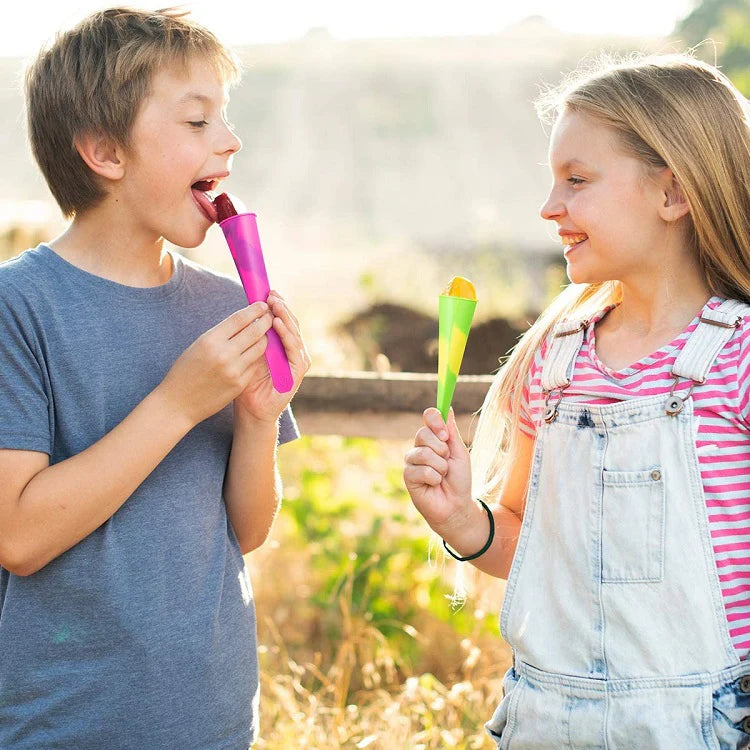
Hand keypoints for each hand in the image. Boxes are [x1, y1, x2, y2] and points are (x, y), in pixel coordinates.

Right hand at [158, 302, 273, 427]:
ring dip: (264, 338)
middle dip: (265, 320)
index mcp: (210, 340)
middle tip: (270, 315)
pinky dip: (257, 356)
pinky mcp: (240, 384)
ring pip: (260, 347)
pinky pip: (255, 364)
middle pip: (255, 331)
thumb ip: (221, 334)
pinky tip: (256, 352)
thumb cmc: (186, 371)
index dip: (254, 309)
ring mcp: (234, 370)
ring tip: (264, 333)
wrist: (178, 404)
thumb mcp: (198, 346)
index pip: (239, 318)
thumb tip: (243, 319)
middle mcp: (224, 354)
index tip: (262, 304)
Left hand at [233, 290, 310, 422]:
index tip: (266, 291)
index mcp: (280, 346)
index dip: (276, 305)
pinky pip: (294, 350)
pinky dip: (287, 336)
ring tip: (275, 305)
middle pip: (291, 323)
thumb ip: (250, 336)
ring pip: (294, 333)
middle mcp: (291, 351)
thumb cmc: (244, 383)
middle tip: (272, 294)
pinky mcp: (298, 373)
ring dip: (285, 317)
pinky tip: (277, 325)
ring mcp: (297, 362)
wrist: (250, 411)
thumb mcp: (245, 354)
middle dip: (282, 307)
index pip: (282, 320)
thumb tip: (247, 311)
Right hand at [403, 407, 472, 535]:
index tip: (444, 432)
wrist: (457, 506)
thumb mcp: (459, 453)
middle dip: (441, 449)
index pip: (428, 417)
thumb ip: (452, 432)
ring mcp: (412, 461)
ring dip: (440, 466)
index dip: (434, 419)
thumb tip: (448, 409)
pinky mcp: (408, 476)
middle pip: (423, 433)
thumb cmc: (460, 480)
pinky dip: (434, 478)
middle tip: (447, 461)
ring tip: (442, 476)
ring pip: (424, 453)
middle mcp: (420, 447)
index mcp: (433, 438)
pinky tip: (434, 485)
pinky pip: (422, 470)